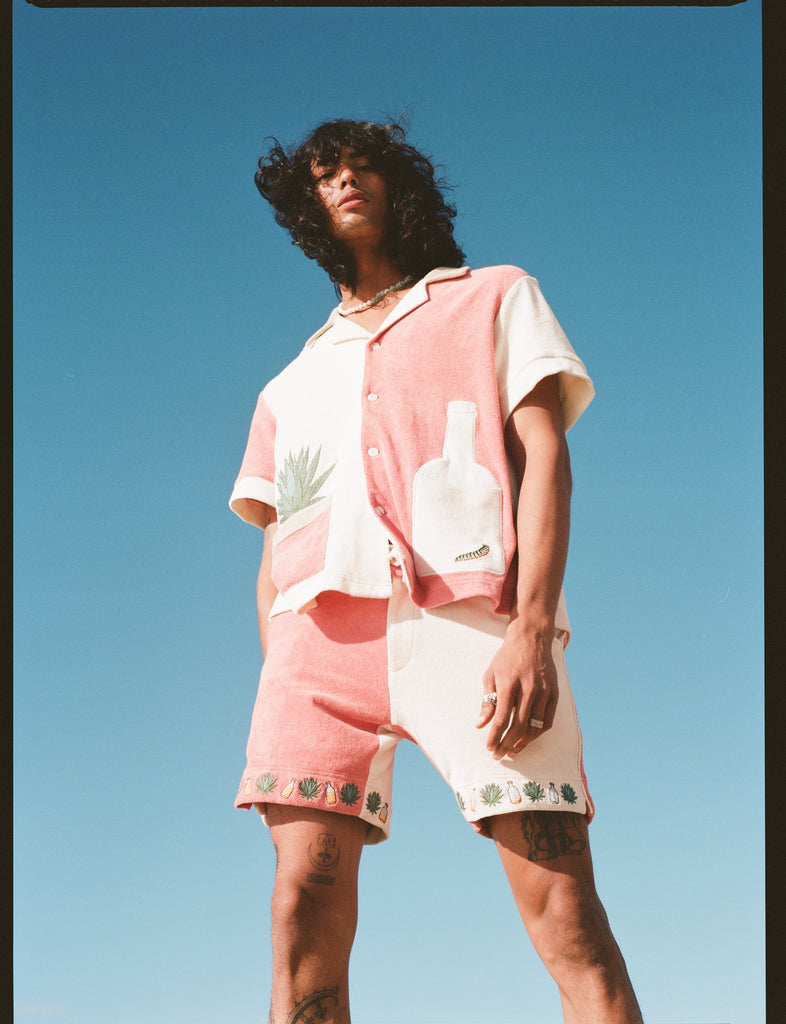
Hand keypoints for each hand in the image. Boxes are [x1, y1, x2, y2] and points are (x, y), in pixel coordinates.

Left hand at [476, 624, 558, 759]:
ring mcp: (544, 692)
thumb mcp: (491, 674)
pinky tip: (528, 739)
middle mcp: (529, 689)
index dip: (495, 736)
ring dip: (523, 743)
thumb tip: (481, 724)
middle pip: (519, 726)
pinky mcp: (554, 693)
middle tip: (498, 754)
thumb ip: (487, 700)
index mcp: (509, 684)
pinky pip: (548, 721)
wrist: (532, 638)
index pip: (502, 718)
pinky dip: (538, 733)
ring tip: (512, 751)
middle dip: (507, 744)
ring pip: (535, 727)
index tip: (489, 747)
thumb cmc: (507, 657)